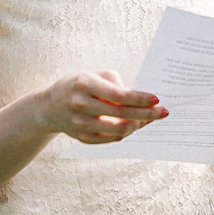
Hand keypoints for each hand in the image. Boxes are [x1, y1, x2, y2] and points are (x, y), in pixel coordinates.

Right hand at [26, 71, 163, 143]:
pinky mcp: (81, 138)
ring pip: (118, 130)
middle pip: (121, 114)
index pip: (118, 95)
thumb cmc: (78, 86)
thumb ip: (116, 83)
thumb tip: (141, 97)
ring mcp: (79, 124)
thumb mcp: (93, 75)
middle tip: (164, 112)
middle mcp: (80, 105)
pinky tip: (135, 126)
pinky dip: (126, 133)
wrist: (49, 107)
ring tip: (150, 119)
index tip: (157, 99)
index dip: (140, 99)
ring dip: (139, 125)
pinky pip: (110, 139)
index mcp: (84, 85)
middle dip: (147, 114)